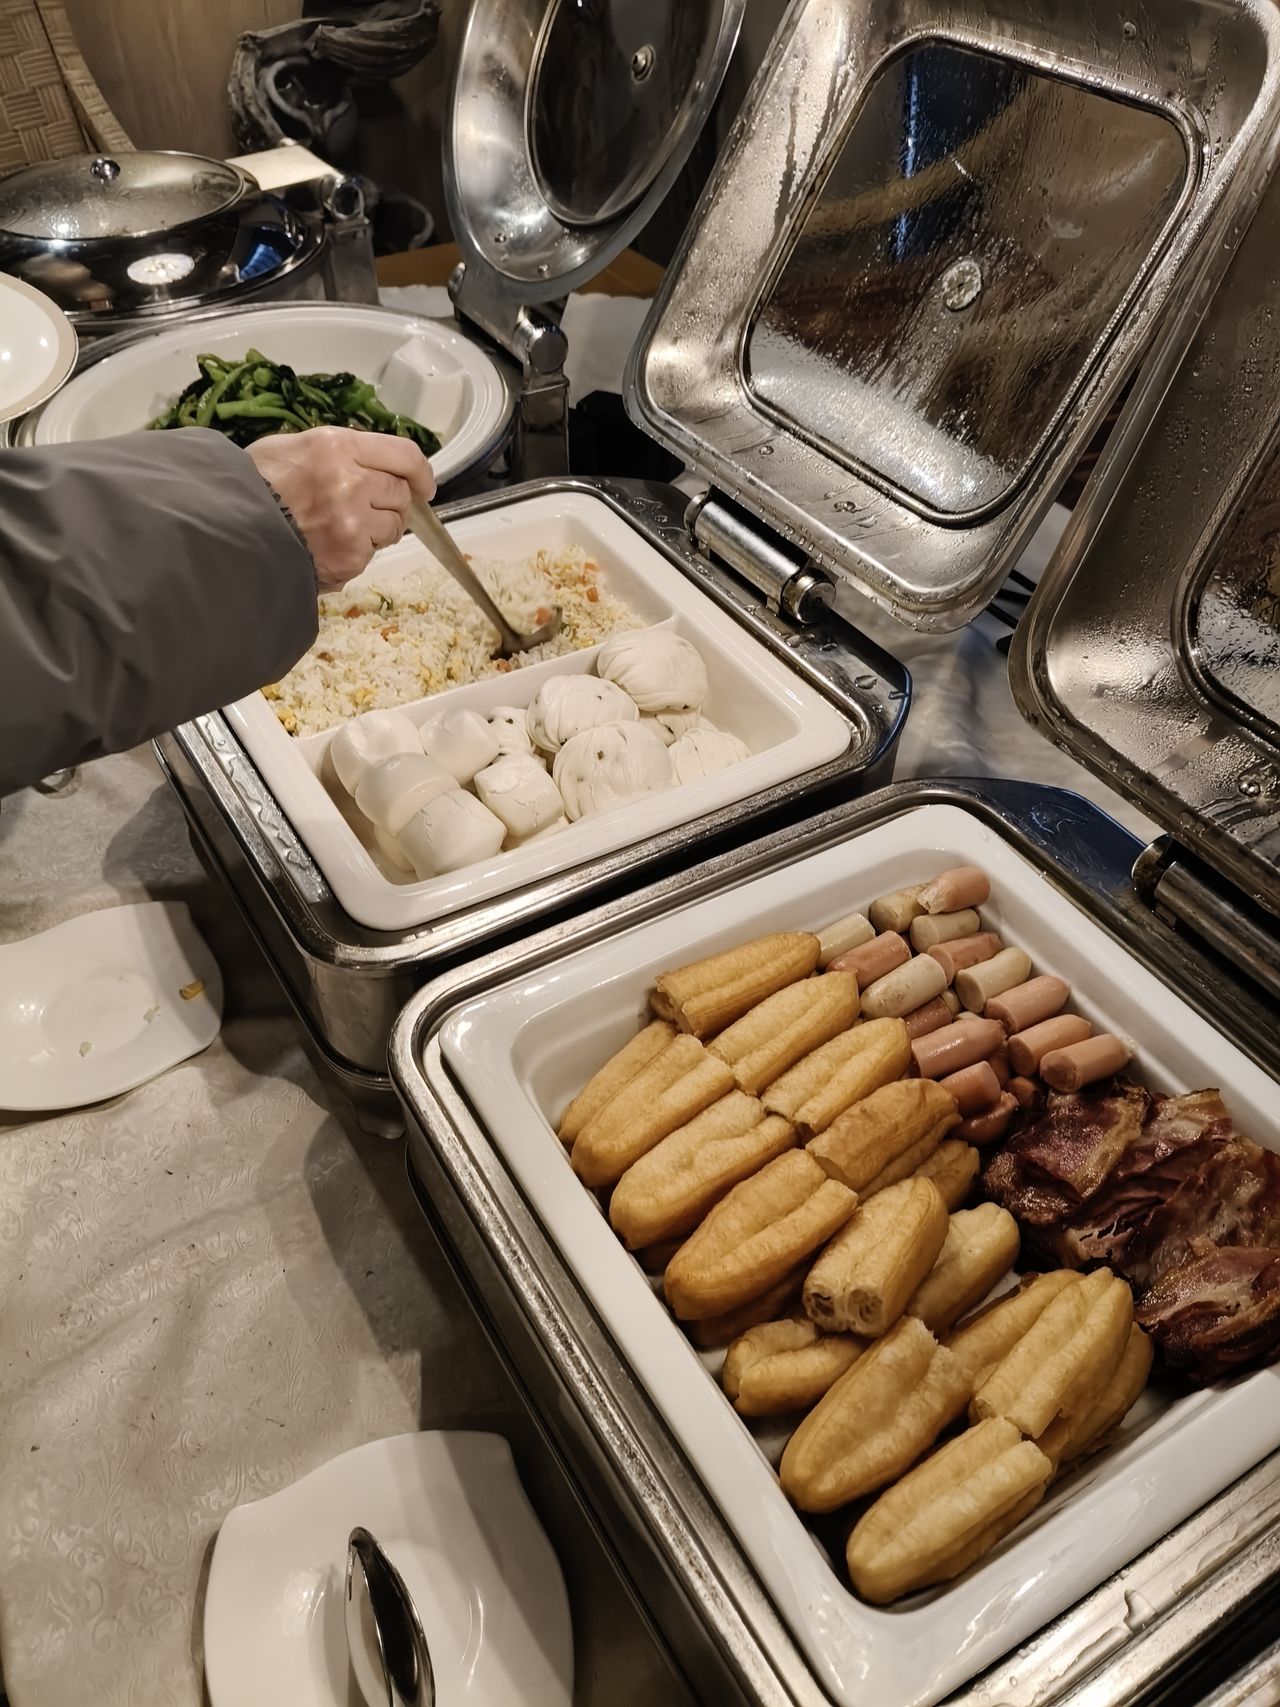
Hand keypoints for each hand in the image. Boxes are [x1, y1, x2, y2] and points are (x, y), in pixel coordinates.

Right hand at [248, 426, 434, 592]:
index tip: (424, 485)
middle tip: (362, 508)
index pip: (404, 454)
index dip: (421, 472)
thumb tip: (372, 465)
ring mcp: (353, 523)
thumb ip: (339, 453)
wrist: (227, 531)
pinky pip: (370, 554)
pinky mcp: (350, 557)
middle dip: (389, 502)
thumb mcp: (293, 447)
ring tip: (341, 528)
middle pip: (400, 494)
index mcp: (337, 446)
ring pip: (392, 527)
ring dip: (376, 530)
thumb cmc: (253, 485)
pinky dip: (356, 553)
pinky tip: (328, 546)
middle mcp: (352, 482)